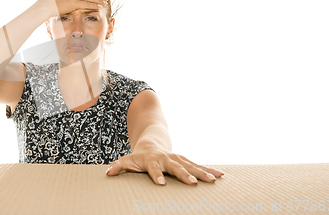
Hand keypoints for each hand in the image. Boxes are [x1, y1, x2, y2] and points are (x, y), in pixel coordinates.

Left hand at [105, 149, 223, 184]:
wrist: (151, 143)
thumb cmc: (138, 157)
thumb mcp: (127, 160)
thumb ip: (119, 166)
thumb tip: (108, 172)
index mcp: (152, 160)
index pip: (154, 168)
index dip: (156, 175)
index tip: (161, 184)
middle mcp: (167, 158)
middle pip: (176, 167)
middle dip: (185, 175)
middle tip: (192, 184)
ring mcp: (177, 158)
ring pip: (191, 165)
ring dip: (202, 173)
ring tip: (213, 180)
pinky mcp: (185, 161)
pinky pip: (198, 166)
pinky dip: (209, 170)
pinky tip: (220, 176)